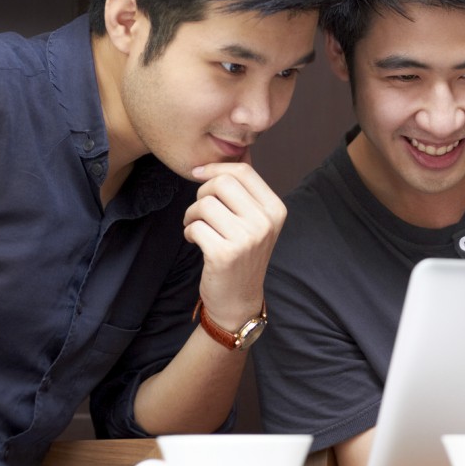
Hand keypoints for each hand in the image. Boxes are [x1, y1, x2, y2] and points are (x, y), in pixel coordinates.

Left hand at [183, 162, 285, 327]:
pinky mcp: (224, 254)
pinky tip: (195, 241)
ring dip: (192, 214)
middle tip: (200, 210)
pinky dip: (189, 231)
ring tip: (197, 228)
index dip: (216, 168)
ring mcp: (246, 239)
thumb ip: (242, 194)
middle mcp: (265, 222)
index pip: (244, 171)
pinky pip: (194, 226)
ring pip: (205, 204)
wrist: (239, 299)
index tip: (198, 173)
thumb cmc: (241, 255)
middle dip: (202, 192)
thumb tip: (209, 166)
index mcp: (275, 209)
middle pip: (222, 183)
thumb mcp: (254, 223)